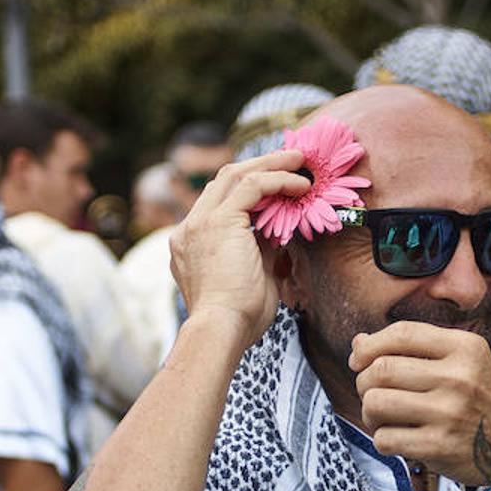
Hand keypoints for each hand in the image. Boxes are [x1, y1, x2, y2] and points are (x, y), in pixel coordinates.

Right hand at [169, 150, 309, 348]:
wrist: (222, 331)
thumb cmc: (239, 318)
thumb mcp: (252, 277)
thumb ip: (260, 251)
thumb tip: (278, 235)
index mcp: (191, 243)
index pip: (218, 201)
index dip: (249, 187)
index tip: (277, 185)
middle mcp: (189, 228)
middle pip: (223, 180)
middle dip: (260, 166)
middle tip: (292, 160)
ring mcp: (199, 223)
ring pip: (235, 175)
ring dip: (270, 164)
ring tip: (300, 160)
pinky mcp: (218, 222)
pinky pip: (252, 187)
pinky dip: (279, 180)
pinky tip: (301, 184)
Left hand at [349, 321, 490, 487]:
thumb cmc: (481, 399)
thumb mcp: (461, 361)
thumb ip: (413, 349)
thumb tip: (358, 344)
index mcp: (465, 348)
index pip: (401, 333)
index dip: (370, 345)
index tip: (358, 359)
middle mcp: (459, 377)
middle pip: (381, 370)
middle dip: (365, 382)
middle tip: (374, 394)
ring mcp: (449, 413)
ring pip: (375, 403)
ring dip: (370, 413)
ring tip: (383, 417)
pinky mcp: (439, 447)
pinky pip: (384, 438)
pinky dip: (382, 439)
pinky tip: (398, 438)